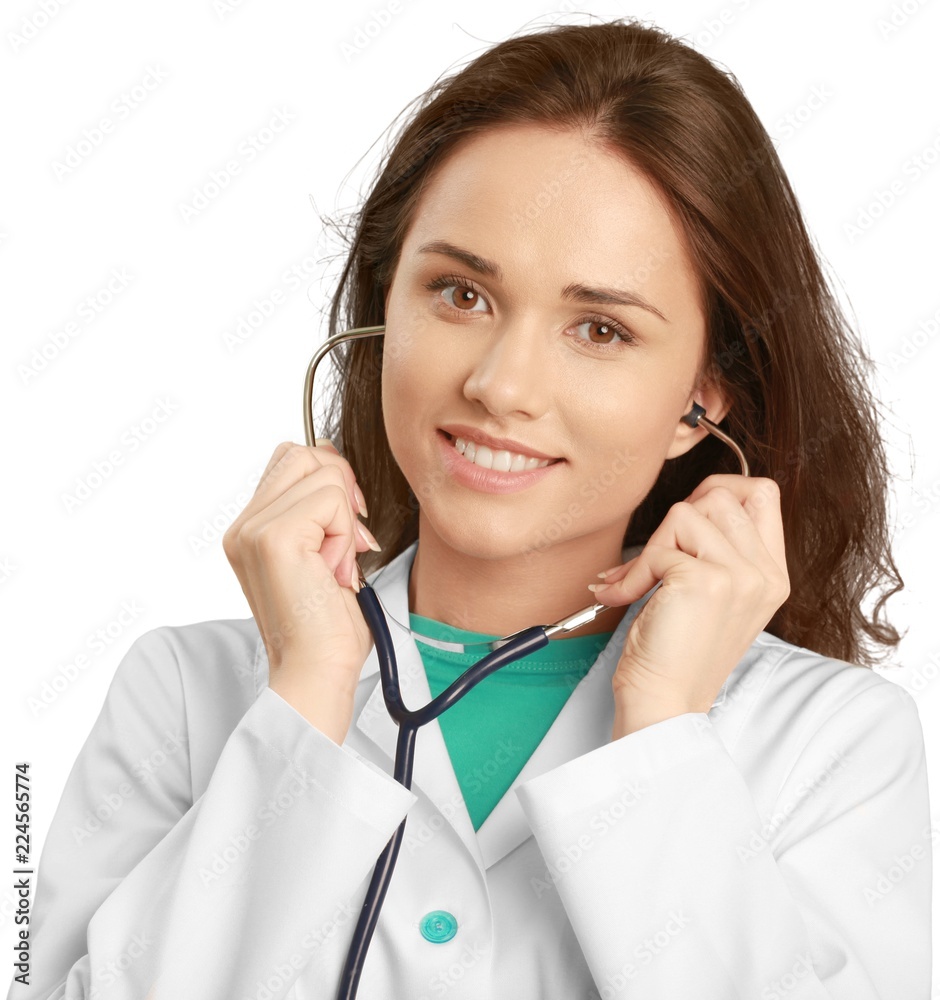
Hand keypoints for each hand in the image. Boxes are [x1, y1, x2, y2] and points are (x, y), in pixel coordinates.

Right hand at [222, 440, 379, 742]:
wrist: (317, 671)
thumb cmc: (328, 625)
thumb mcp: (326, 551)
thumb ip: (321, 507)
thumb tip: (334, 457)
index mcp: (250, 528)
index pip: (292, 459)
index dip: (331, 483)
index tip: (345, 530)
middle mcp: (243, 526)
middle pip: (306, 454)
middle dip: (341, 491)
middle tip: (346, 544)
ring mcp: (253, 529)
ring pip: (324, 472)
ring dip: (344, 519)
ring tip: (335, 564)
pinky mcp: (274, 537)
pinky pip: (331, 498)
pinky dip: (345, 533)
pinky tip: (334, 571)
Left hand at [588, 475, 789, 736]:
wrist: (664, 701)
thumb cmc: (677, 650)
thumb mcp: (713, 594)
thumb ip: (716, 548)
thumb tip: (690, 501)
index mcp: (771, 574)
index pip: (762, 493)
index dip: (718, 491)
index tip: (686, 525)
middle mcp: (764, 574)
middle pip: (720, 495)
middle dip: (676, 521)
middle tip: (657, 558)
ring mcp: (740, 576)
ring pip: (686, 512)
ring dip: (653, 546)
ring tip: (641, 582)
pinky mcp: (705, 581)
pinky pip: (657, 548)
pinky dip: (631, 573)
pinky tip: (625, 597)